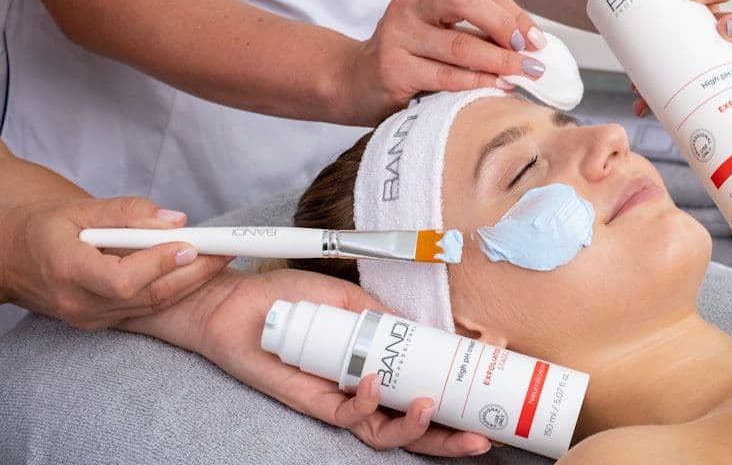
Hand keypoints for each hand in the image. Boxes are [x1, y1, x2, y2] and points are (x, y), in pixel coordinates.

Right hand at [0, 196, 231, 329]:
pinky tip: (195, 271)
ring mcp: (87, 318)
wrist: (15, 256)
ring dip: (190, 283)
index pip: (122, 279)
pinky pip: (144, 310)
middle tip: (225, 251)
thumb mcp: (80, 208)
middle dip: (192, 274)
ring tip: (221, 257)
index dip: (159, 265)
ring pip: (150, 306)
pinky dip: (172, 290)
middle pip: (145, 297)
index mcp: (66, 269)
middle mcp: (76, 301)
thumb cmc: (48, 227)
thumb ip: (128, 212)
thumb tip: (176, 220)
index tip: (190, 244)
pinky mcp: (99, 323)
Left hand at [124, 268, 491, 456]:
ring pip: (384, 432)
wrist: (238, 303)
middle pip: (412, 426)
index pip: (423, 390)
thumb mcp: (349, 299)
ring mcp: (341, 399)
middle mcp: (364, 388)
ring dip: (413, 428)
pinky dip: (365, 403)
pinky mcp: (314, 402)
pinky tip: (371, 383)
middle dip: (448, 439)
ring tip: (428, 408)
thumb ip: (384, 315)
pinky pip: (346, 416)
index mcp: (378, 364)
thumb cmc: (289, 298)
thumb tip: (428, 328)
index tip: (488, 392)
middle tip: (480, 439)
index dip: (456, 399)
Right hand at [342, 0, 548, 124]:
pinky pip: (444, 76)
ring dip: (498, 61)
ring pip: (458, 44)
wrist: (353, 80)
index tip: (537, 41)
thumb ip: (477, 31)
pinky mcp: (393, 69)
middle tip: (530, 54)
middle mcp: (410, 5)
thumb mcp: (439, 31)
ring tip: (523, 74)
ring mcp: (398, 35)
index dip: (514, 14)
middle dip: (505, 27)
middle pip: (465, 2)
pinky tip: (496, 87)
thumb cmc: (408, 57)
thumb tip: (531, 44)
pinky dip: (476, 82)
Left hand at [582, 0, 731, 116]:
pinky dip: (660, 98)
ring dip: (706, 77)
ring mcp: (696, 47)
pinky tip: (641, 105)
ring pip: (714, 63)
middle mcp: (705, 20)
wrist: (627, 9)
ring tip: (684, 85)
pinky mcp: (678, 70)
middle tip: (720, 32)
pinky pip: (680, 87)